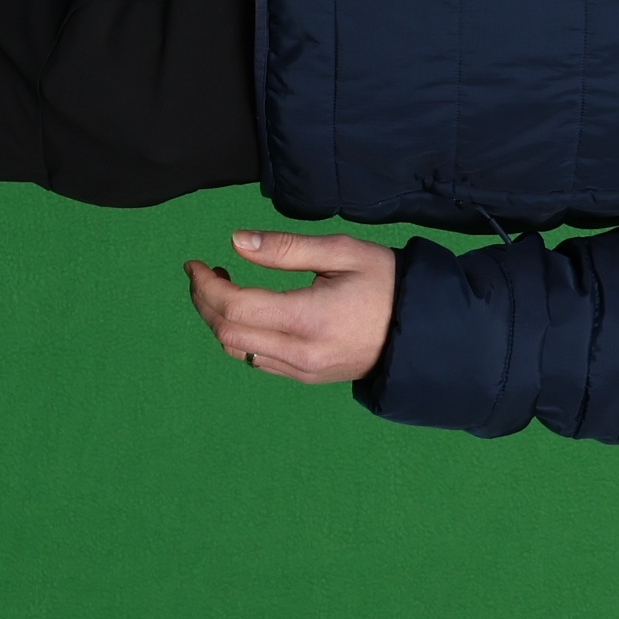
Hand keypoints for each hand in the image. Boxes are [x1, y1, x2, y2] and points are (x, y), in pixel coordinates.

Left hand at [186, 229, 399, 383]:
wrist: (423, 331)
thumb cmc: (388, 282)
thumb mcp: (343, 252)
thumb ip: (287, 248)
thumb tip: (235, 242)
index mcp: (309, 318)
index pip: (235, 307)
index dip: (206, 285)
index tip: (196, 263)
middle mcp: (300, 353)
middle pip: (227, 334)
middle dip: (204, 303)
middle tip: (202, 274)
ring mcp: (303, 371)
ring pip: (237, 352)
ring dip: (218, 321)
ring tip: (222, 288)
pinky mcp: (307, 377)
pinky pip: (257, 361)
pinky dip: (239, 337)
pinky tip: (247, 313)